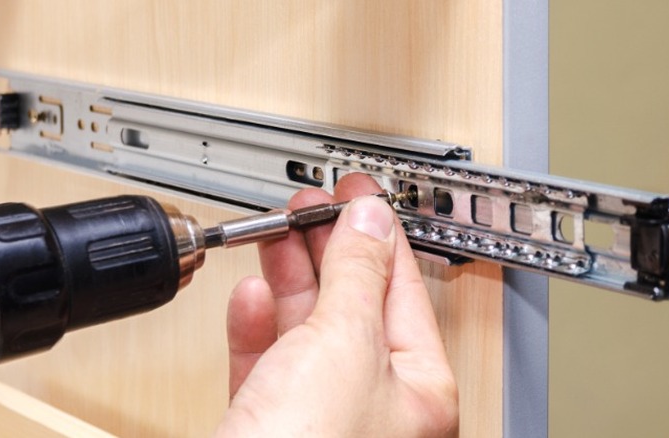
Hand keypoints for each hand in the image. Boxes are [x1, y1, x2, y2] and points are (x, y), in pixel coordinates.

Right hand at [217, 173, 457, 436]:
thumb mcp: (343, 346)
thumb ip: (356, 278)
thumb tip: (369, 223)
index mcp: (417, 391)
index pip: (402, 289)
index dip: (379, 233)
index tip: (357, 194)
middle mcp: (374, 407)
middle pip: (353, 305)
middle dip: (329, 250)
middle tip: (310, 207)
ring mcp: (320, 418)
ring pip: (307, 331)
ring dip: (290, 279)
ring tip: (276, 234)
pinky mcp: (268, 426)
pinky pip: (267, 364)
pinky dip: (257, 326)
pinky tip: (251, 296)